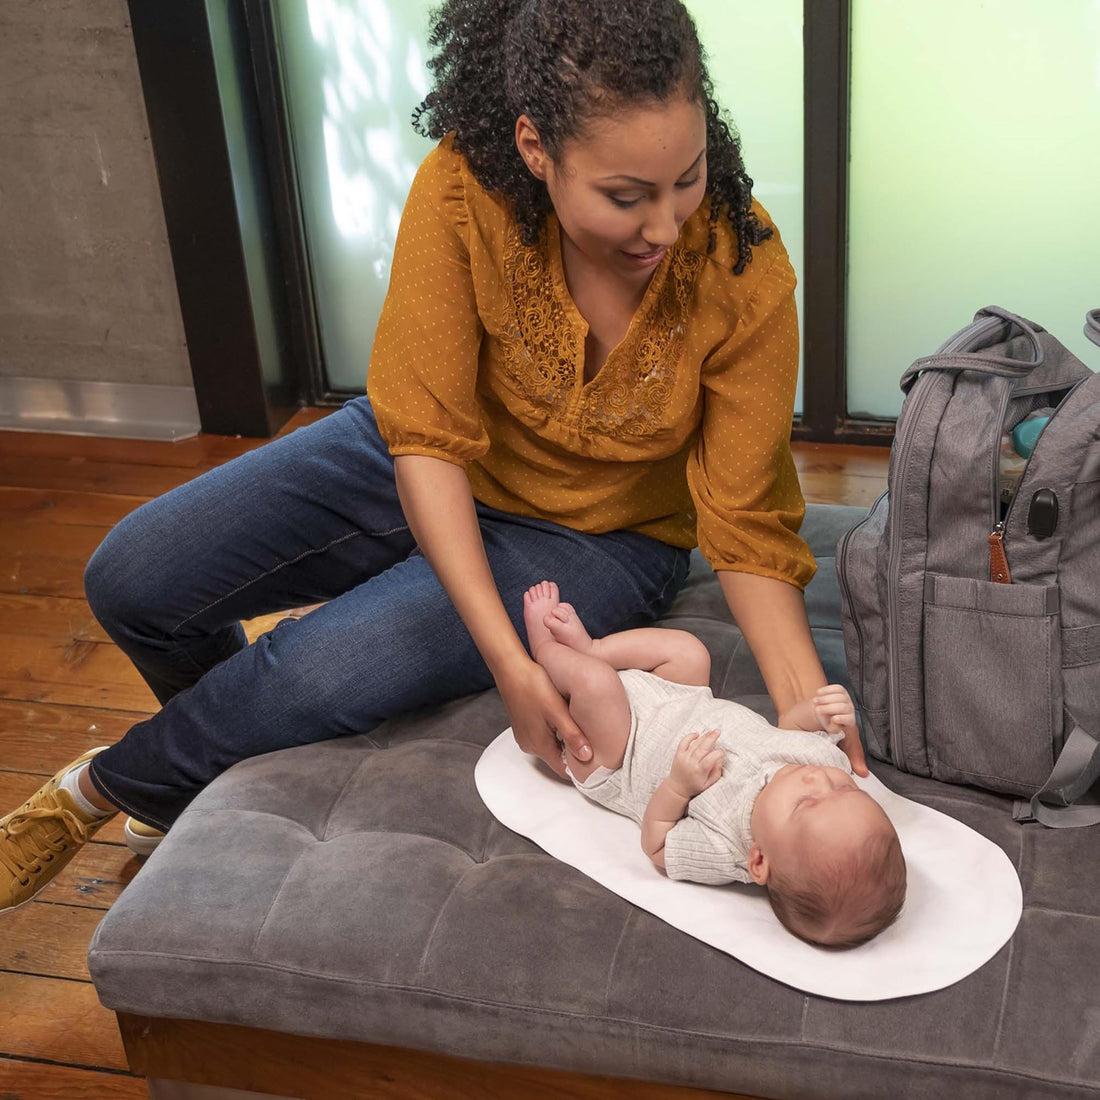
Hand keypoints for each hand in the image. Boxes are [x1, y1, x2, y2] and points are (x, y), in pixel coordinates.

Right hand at [498, 658, 589, 779]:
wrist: (511, 669)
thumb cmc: (532, 686)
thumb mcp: (557, 711)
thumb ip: (572, 735)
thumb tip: (587, 756)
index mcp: (539, 745)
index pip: (563, 770)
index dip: (580, 768)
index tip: (594, 759)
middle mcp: (530, 745)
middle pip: (557, 758)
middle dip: (573, 752)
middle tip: (590, 738)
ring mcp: (525, 736)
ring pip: (551, 746)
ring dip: (564, 740)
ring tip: (577, 725)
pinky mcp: (523, 726)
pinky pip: (543, 736)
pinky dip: (554, 732)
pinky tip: (561, 717)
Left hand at [668, 730, 724, 797]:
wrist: (677, 788)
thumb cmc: (695, 786)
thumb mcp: (709, 784)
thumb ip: (716, 772)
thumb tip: (719, 759)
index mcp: (700, 771)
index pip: (711, 759)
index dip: (719, 753)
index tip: (723, 752)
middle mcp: (691, 763)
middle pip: (703, 748)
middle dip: (711, 738)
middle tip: (718, 731)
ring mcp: (684, 758)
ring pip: (695, 744)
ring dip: (704, 736)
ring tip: (711, 731)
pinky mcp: (678, 754)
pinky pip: (683, 742)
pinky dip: (689, 737)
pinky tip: (697, 734)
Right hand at [812, 684, 868, 776]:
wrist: (823, 717)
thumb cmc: (831, 733)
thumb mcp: (840, 747)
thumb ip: (852, 759)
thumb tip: (863, 774)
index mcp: (851, 724)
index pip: (849, 718)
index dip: (841, 718)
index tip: (833, 720)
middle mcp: (851, 710)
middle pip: (843, 705)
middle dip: (829, 706)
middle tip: (818, 709)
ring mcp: (846, 699)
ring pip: (838, 695)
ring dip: (825, 698)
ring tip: (817, 703)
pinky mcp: (840, 690)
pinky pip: (835, 687)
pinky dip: (826, 689)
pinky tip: (820, 694)